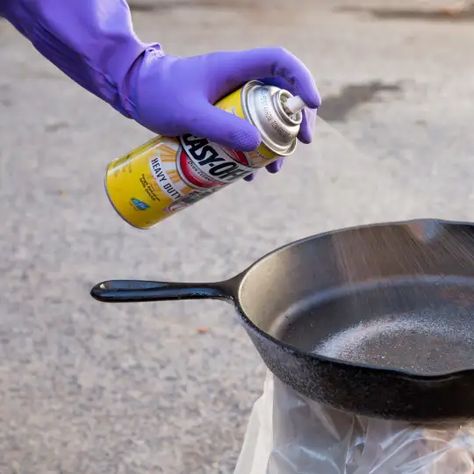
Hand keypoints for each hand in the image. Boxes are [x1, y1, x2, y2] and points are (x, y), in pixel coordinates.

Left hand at [124, 46, 319, 176]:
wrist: (134, 92)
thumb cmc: (158, 95)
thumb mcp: (189, 114)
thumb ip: (221, 128)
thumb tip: (257, 145)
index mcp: (235, 68)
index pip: (280, 62)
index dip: (302, 80)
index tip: (312, 106)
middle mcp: (238, 80)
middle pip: (280, 94)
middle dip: (293, 121)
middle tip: (299, 145)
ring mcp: (231, 98)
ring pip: (265, 116)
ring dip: (274, 142)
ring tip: (273, 168)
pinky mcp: (222, 114)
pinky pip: (246, 129)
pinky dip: (252, 150)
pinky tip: (248, 172)